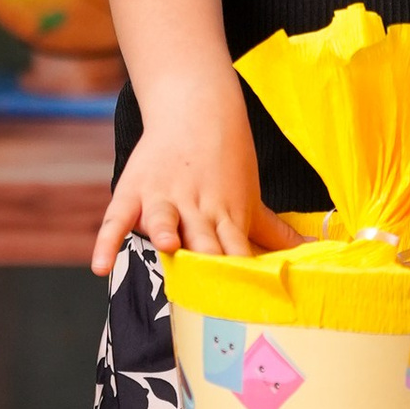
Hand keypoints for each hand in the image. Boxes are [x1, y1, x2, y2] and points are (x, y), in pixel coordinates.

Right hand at [93, 88, 298, 278]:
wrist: (194, 108)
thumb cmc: (225, 160)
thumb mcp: (249, 196)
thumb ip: (272, 230)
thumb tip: (309, 249)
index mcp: (228, 215)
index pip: (236, 250)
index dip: (239, 275)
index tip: (245, 301)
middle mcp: (196, 208)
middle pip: (201, 240)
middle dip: (204, 263)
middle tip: (207, 290)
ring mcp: (163, 196)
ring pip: (164, 219)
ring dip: (166, 232)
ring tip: (169, 245)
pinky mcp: (134, 189)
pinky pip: (117, 218)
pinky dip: (107, 241)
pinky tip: (100, 266)